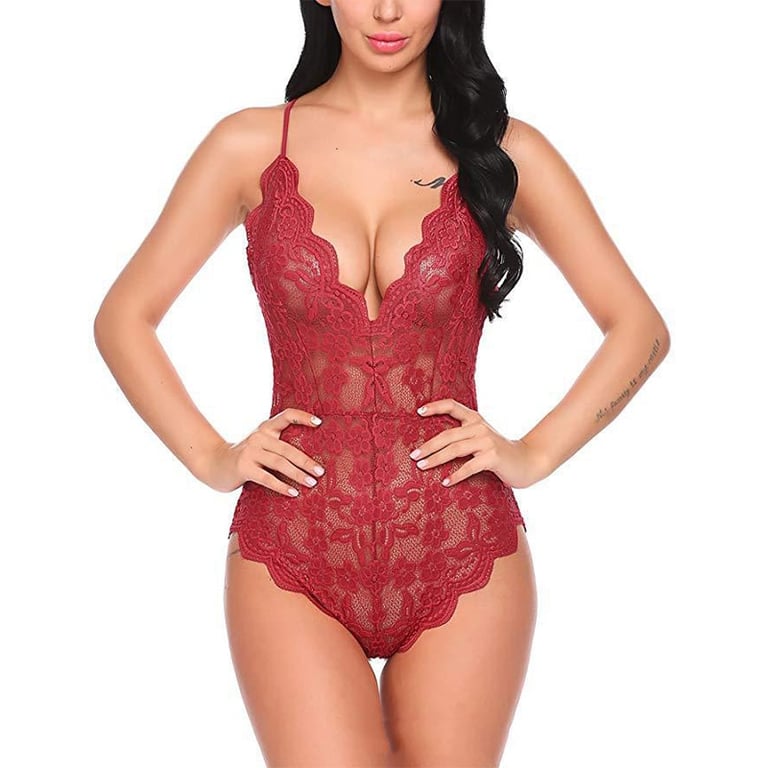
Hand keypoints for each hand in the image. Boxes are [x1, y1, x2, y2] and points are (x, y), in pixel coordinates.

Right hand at [202, 408, 325, 494]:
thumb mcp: (260, 445)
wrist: (214, 464)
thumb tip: (310, 460)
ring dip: (298, 474)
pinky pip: (267, 478)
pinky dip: (282, 486)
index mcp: (265, 428)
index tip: (319, 423)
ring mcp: (250, 451)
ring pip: (279, 463)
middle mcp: (258, 437)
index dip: (302, 417)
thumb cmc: (245, 458)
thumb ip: (278, 446)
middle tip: (320, 471)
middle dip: (306, 461)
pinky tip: (293, 493)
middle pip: (287, 448)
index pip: (286, 416)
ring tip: (312, 483)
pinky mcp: (243, 467)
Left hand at [410, 398, 550, 488]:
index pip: (453, 406)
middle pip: (448, 434)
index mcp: (475, 419)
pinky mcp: (493, 457)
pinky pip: (469, 466)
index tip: (418, 412)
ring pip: (455, 449)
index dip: (435, 407)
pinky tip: (445, 482)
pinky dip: (456, 475)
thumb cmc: (498, 453)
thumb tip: (432, 444)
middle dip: (428, 445)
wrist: (527, 462)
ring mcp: (487, 441)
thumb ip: (463, 435)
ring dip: (436, 459)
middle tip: (413, 455)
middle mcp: (480, 427)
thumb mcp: (481, 437)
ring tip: (422, 466)